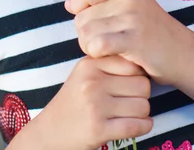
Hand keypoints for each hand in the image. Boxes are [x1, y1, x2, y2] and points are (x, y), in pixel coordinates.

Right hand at [31, 55, 151, 149]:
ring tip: (132, 114)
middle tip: (133, 101)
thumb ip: (109, 64)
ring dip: (143, 113)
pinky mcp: (98, 129)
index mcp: (90, 64)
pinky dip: (144, 127)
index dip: (139, 75)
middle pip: (142, 85)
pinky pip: (136, 126)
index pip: (133, 64)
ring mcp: (95, 106)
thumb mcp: (85, 74)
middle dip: (143, 95)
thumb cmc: (74, 101)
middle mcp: (92, 82)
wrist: (49, 132)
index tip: (133, 84)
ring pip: (143, 106)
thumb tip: (143, 62)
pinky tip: (140, 125)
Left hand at [65, 0, 192, 84]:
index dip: (78, 6)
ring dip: (90, 47)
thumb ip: (100, 2)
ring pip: (85, 32)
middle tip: (105, 41)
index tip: (88, 19)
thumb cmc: (150, 33)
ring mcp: (132, 16)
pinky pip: (96, 44)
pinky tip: (109, 56)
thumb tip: (68, 3)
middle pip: (82, 15)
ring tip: (108, 49)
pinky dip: (97, 54)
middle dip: (85, 33)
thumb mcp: (128, 7)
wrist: (181, 54)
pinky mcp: (134, 39)